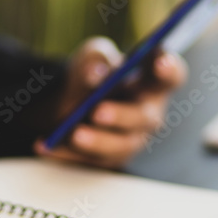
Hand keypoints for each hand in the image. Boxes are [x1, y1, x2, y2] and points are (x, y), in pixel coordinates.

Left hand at [34, 36, 187, 167]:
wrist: (68, 100)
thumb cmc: (93, 73)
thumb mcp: (92, 55)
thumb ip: (97, 57)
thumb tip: (97, 74)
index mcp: (151, 83)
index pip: (171, 76)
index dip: (170, 70)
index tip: (160, 63)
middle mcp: (148, 113)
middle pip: (145, 117)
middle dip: (122, 115)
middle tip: (98, 111)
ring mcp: (130, 139)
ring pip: (120, 146)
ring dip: (98, 141)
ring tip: (76, 134)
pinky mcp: (108, 159)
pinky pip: (89, 161)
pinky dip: (65, 153)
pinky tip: (45, 145)